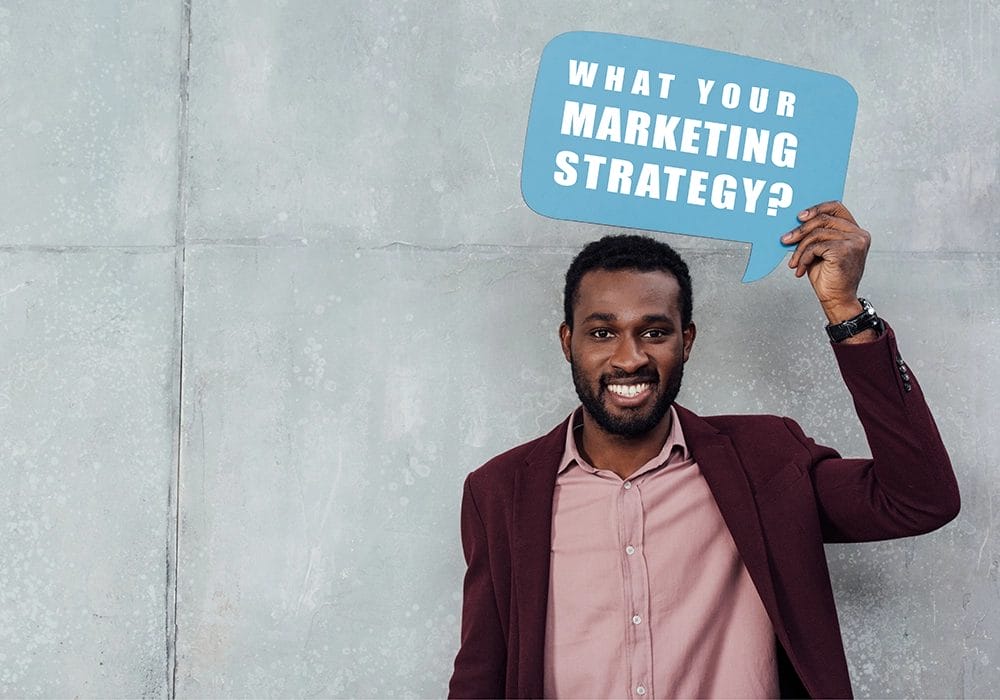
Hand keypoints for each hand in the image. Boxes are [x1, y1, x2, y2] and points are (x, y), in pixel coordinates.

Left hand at [781, 201, 870, 323]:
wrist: (837, 299)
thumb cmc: (830, 277)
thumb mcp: (822, 251)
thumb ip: (817, 235)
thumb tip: (796, 223)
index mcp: (856, 232)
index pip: (836, 207)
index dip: (816, 208)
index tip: (799, 217)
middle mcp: (859, 235)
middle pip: (823, 219)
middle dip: (800, 230)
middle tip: (785, 240)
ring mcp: (854, 242)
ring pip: (816, 234)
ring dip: (800, 249)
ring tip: (794, 262)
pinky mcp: (844, 250)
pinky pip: (815, 247)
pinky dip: (803, 258)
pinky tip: (801, 269)